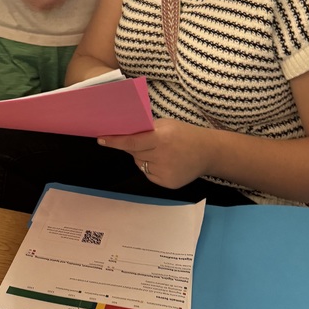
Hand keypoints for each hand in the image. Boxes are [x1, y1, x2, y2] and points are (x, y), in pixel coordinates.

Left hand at [98, 118, 212, 189]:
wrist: (207, 152)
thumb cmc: (183, 134)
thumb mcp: (166, 125)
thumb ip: (146, 130)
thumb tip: (123, 134)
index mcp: (162, 138)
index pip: (132, 141)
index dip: (115, 141)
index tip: (101, 139)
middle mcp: (162, 156)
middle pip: (134, 153)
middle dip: (134, 147)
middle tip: (146, 142)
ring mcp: (165, 172)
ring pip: (140, 164)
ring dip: (144, 157)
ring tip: (162, 152)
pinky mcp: (167, 183)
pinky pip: (149, 174)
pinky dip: (152, 168)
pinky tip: (166, 162)